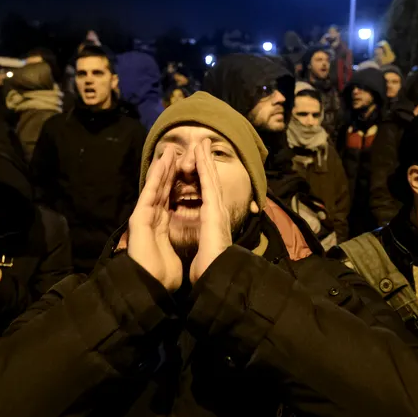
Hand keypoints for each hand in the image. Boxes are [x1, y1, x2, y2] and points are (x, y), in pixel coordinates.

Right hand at [128, 149, 183, 290]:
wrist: (152, 284)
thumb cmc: (163, 275)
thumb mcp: (176, 254)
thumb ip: (177, 245)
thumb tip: (186, 247)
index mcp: (162, 226)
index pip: (172, 200)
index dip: (179, 184)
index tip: (188, 168)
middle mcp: (153, 218)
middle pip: (164, 189)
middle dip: (170, 170)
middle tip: (177, 150)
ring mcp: (145, 216)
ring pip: (156, 186)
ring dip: (162, 167)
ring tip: (169, 149)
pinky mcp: (140, 216)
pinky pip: (150, 191)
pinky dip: (157, 176)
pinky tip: (162, 161)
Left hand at [190, 138, 232, 283]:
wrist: (218, 274)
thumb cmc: (210, 267)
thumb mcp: (207, 250)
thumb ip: (207, 241)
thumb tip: (207, 242)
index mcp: (213, 221)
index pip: (207, 195)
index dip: (204, 179)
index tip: (199, 166)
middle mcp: (218, 211)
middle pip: (211, 182)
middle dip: (207, 163)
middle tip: (204, 145)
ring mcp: (218, 208)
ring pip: (210, 177)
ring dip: (206, 159)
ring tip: (203, 142)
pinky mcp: (214, 207)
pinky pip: (207, 181)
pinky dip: (204, 166)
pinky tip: (201, 153)